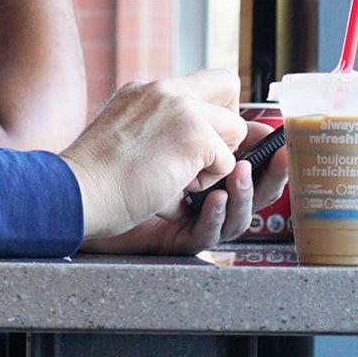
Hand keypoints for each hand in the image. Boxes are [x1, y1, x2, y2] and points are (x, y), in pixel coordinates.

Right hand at [60, 69, 246, 239]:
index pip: (204, 80)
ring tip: (175, 179)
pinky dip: (205, 184)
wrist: (77, 191)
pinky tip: (172, 188)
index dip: (218, 107)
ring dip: (213, 162)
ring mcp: (182, 109)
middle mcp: (164, 89)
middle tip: (201, 157)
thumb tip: (199, 147)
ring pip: (234, 130)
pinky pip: (226, 163)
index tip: (207, 136)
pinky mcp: (195, 136)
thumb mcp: (127, 139)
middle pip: (229, 87)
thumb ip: (160, 130)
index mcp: (146, 90)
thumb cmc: (95, 182)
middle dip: (227, 125)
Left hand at [80, 124, 288, 255]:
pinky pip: (208, 233)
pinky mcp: (177, 239)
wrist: (78, 195)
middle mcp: (202, 189)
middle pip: (255, 189)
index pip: (248, 156)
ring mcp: (191, 216)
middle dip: (269, 175)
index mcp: (202, 158)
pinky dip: (215, 216)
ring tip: (241, 178)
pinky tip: (215, 201)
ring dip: (245, 193)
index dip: (264, 146)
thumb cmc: (118, 156)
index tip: (279, 138)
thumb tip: (248, 117)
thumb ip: (209, 120)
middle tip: (278, 159)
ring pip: (239, 214)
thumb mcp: (171, 119)